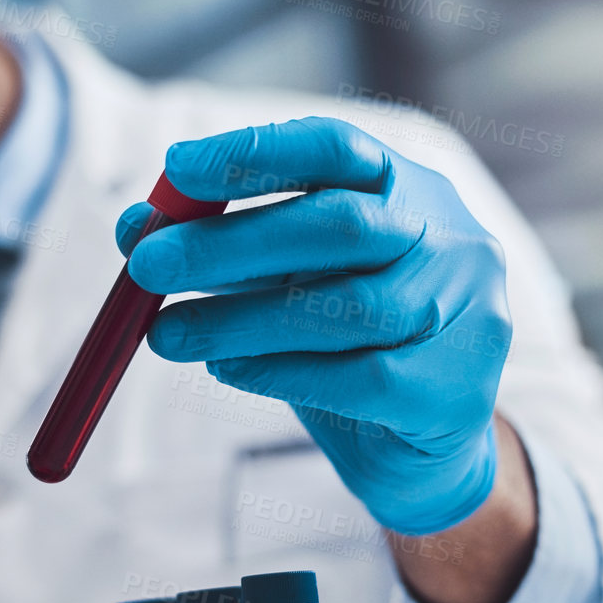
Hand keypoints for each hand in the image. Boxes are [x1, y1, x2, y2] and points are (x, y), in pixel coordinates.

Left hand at [119, 116, 512, 536]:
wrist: (418, 453)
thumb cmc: (344, 349)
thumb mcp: (283, 285)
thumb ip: (222, 249)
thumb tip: (134, 227)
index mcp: (412, 190)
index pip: (338, 148)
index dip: (258, 153)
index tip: (175, 169)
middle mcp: (454, 241)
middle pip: (341, 225)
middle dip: (232, 242)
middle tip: (148, 265)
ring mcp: (467, 314)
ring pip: (346, 308)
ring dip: (240, 320)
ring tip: (168, 335)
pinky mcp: (455, 390)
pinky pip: (358, 377)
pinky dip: (280, 372)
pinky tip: (229, 371)